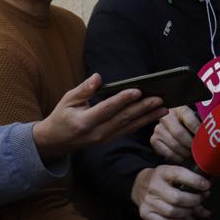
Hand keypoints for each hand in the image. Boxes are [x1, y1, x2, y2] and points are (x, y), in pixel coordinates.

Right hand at [32, 73, 165, 161]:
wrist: (55, 142)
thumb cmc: (61, 117)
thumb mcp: (67, 100)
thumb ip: (84, 89)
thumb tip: (98, 77)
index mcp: (85, 121)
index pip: (107, 109)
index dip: (122, 100)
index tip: (137, 91)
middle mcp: (97, 132)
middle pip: (123, 118)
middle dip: (143, 108)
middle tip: (160, 99)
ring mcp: (104, 139)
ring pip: (129, 126)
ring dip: (148, 117)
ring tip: (164, 108)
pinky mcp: (109, 141)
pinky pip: (128, 131)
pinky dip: (142, 123)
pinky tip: (154, 116)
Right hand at [130, 165, 210, 219]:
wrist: (139, 185)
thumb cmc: (163, 179)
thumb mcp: (172, 171)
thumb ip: (188, 178)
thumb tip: (207, 189)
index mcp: (162, 172)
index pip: (179, 174)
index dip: (195, 181)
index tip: (206, 186)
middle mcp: (153, 186)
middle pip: (177, 198)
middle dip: (193, 200)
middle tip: (199, 200)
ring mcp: (148, 201)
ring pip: (173, 212)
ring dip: (187, 212)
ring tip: (191, 209)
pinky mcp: (145, 214)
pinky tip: (182, 218)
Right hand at [151, 106, 200, 162]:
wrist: (173, 124)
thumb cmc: (188, 122)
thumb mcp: (195, 116)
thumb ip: (202, 122)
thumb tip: (209, 133)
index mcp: (179, 108)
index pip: (189, 119)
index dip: (197, 130)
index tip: (204, 138)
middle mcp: (165, 117)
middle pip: (179, 133)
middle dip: (190, 144)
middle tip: (198, 149)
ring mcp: (158, 129)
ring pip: (174, 144)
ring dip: (185, 152)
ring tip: (191, 153)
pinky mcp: (154, 140)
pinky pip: (167, 153)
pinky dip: (177, 157)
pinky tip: (182, 156)